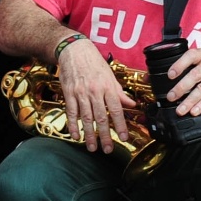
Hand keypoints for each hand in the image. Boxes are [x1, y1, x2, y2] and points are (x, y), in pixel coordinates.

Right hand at [55, 38, 135, 154]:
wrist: (74, 50)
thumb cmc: (93, 62)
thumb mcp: (110, 75)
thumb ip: (119, 92)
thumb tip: (131, 105)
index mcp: (107, 86)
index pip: (116, 109)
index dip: (120, 125)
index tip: (123, 137)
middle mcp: (95, 91)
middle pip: (101, 117)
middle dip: (105, 135)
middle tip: (108, 149)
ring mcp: (80, 93)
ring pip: (86, 117)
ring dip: (89, 134)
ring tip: (92, 147)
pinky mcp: (69, 93)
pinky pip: (71, 112)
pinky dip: (73, 125)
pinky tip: (76, 135)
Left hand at [155, 46, 200, 117]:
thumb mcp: (191, 64)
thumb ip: (171, 69)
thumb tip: (147, 78)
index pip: (190, 56)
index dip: (180, 65)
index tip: (169, 76)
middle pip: (196, 74)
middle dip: (182, 87)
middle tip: (171, 97)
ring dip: (191, 100)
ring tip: (180, 110)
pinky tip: (194, 111)